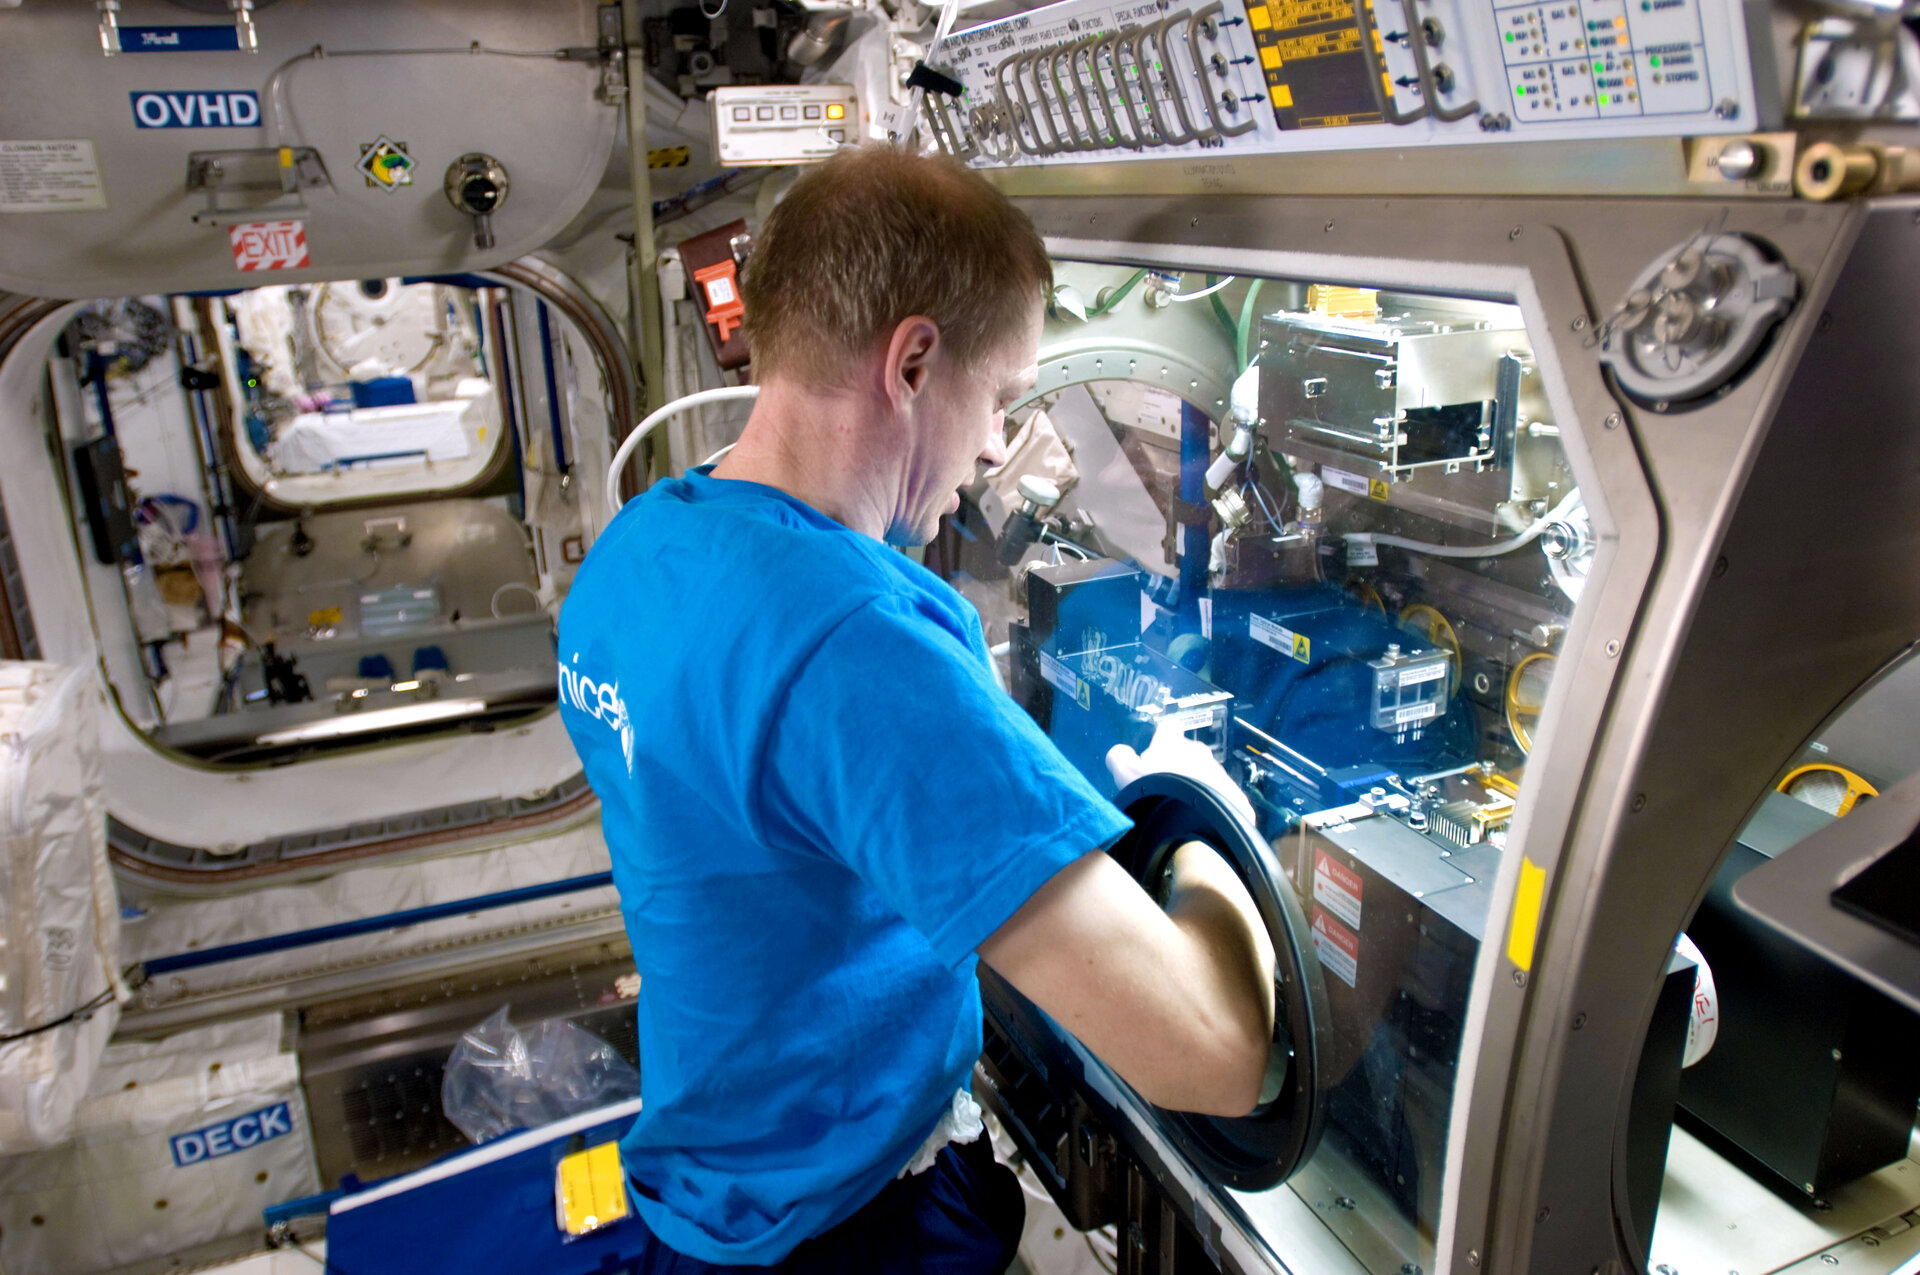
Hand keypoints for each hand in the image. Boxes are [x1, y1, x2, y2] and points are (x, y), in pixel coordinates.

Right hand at [1106, 717, 1257, 830]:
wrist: (1195, 818)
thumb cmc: (1157, 790)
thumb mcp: (1125, 773)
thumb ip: (1119, 757)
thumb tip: (1119, 753)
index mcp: (1173, 743)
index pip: (1168, 728)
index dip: (1162, 737)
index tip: (1157, 748)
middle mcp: (1199, 753)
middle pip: (1189, 753)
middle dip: (1180, 766)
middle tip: (1166, 787)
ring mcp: (1219, 773)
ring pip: (1206, 775)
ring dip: (1197, 786)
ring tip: (1183, 807)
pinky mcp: (1234, 796)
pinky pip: (1221, 797)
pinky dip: (1211, 804)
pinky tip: (1200, 818)